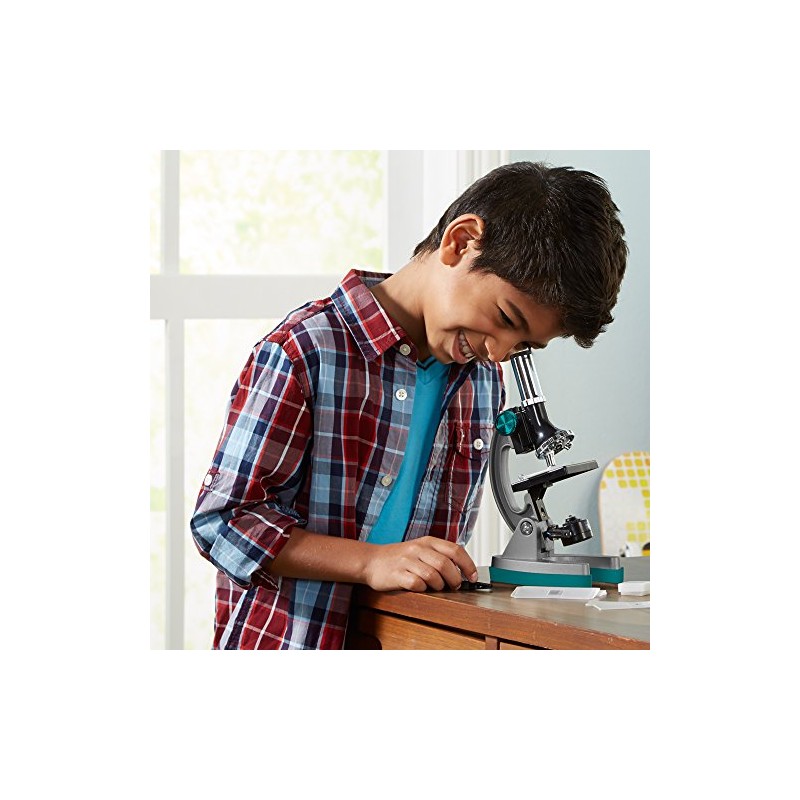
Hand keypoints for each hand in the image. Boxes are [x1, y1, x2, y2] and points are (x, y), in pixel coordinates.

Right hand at [363, 536, 477, 592]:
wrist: (371, 561)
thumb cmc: (399, 558)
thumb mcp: (421, 550)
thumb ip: (440, 556)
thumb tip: (463, 570)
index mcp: (427, 542)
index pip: (455, 550)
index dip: (468, 565)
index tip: (473, 577)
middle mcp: (418, 549)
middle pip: (446, 564)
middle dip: (454, 579)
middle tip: (454, 586)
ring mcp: (407, 561)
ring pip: (433, 575)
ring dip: (439, 585)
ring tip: (436, 588)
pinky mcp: (397, 574)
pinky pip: (416, 584)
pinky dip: (422, 589)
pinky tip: (420, 588)